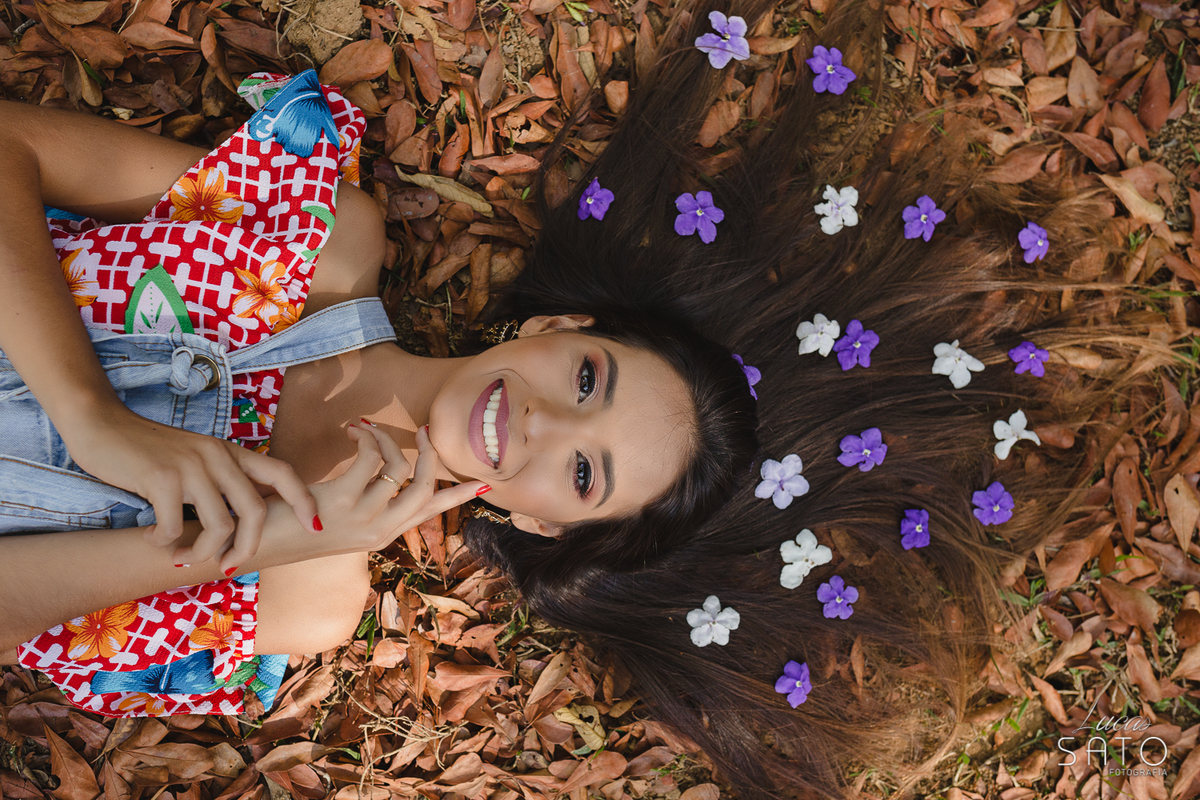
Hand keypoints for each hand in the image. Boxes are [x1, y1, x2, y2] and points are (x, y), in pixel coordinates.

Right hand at [63, 403, 318, 568]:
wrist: (102, 424)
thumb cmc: (148, 450)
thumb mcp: (196, 459)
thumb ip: (220, 480)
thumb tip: (242, 521)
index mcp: (229, 452)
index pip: (282, 472)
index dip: (303, 500)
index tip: (314, 525)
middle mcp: (217, 456)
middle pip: (255, 511)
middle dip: (247, 548)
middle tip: (228, 566)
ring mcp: (191, 466)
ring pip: (219, 525)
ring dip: (201, 552)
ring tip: (180, 557)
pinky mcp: (161, 477)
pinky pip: (174, 526)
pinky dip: (164, 542)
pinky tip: (152, 540)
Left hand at [242, 423, 487, 563]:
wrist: (254, 544)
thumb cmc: (291, 527)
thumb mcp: (338, 521)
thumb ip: (366, 505)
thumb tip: (388, 479)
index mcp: (382, 535)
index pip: (432, 513)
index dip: (460, 495)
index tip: (486, 484)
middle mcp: (379, 531)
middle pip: (426, 487)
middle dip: (429, 454)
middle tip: (422, 430)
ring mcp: (361, 520)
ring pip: (400, 468)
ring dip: (387, 439)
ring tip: (367, 429)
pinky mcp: (341, 504)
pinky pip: (371, 459)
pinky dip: (366, 438)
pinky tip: (351, 432)